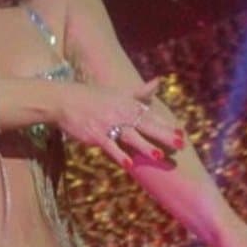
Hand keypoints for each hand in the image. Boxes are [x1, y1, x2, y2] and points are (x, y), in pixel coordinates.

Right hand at [56, 78, 184, 167]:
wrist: (65, 100)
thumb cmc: (92, 97)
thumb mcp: (118, 93)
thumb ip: (140, 93)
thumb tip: (158, 81)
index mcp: (127, 103)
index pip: (151, 115)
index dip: (166, 125)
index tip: (182, 133)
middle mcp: (120, 113)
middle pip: (145, 125)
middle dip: (163, 135)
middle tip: (180, 144)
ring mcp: (108, 124)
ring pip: (129, 136)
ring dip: (144, 146)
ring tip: (158, 155)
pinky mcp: (95, 135)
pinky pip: (110, 146)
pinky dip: (119, 155)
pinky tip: (129, 165)